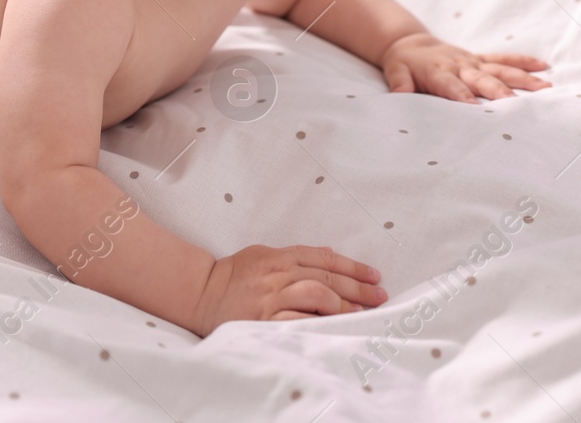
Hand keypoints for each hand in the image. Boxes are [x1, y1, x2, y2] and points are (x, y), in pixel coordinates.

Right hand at [191, 244, 386, 335]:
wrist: (200, 292)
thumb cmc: (232, 275)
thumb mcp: (262, 254)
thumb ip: (294, 255)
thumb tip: (328, 255)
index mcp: (279, 256)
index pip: (324, 259)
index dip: (353, 266)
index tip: (374, 275)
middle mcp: (278, 274)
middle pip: (327, 278)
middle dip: (358, 287)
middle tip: (380, 296)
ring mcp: (272, 297)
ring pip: (317, 296)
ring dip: (344, 305)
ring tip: (362, 313)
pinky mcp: (264, 319)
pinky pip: (298, 320)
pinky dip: (318, 323)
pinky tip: (334, 327)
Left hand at [380, 32, 550, 101]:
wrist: (411, 43)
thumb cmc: (404, 64)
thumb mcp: (395, 73)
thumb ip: (399, 84)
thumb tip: (399, 95)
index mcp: (439, 72)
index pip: (452, 86)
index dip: (463, 96)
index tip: (475, 107)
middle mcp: (460, 66)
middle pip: (483, 79)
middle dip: (500, 92)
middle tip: (518, 104)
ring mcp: (473, 62)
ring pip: (500, 69)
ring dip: (522, 78)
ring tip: (544, 87)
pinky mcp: (480, 60)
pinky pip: (503, 59)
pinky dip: (523, 62)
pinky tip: (543, 66)